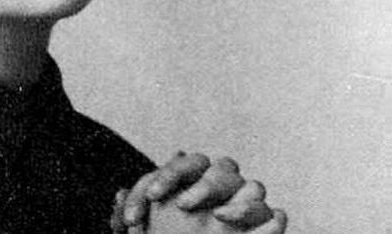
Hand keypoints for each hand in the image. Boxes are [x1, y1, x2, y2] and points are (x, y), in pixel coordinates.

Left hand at [110, 152, 283, 232]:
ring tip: (220, 216)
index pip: (183, 164)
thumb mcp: (142, 232)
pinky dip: (270, 220)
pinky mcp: (265, 227)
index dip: (167, 176)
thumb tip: (116, 197)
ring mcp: (246, 204)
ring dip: (238, 200)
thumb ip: (128, 217)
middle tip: (182, 205)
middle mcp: (223, 185)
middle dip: (204, 185)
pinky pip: (275, 216)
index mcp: (192, 179)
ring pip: (252, 187)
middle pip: (221, 169)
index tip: (149, 199)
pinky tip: (256, 225)